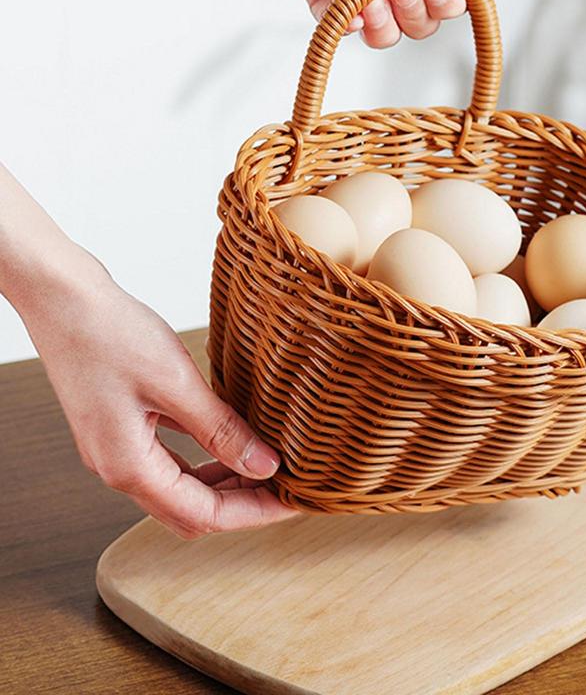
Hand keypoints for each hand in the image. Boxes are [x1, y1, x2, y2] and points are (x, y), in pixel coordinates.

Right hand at [18, 251, 294, 538]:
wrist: (63, 299)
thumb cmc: (110, 335)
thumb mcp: (177, 384)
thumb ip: (221, 430)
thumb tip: (264, 465)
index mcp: (129, 467)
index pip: (203, 514)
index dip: (253, 512)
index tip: (292, 500)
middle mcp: (118, 468)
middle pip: (190, 510)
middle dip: (240, 503)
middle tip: (283, 486)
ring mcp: (116, 449)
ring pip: (179, 487)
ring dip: (222, 483)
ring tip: (263, 465)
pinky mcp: (120, 427)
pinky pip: (168, 459)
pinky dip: (202, 460)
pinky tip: (228, 442)